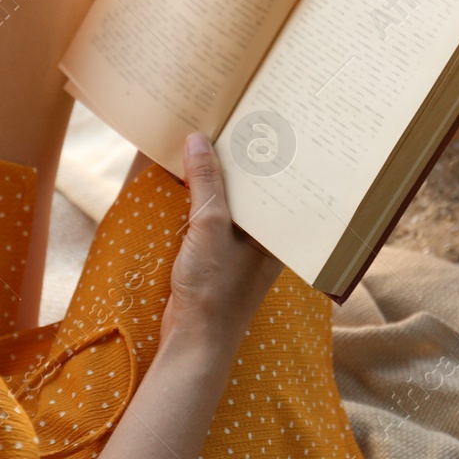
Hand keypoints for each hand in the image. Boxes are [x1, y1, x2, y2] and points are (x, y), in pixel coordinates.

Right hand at [161, 132, 281, 351]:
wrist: (194, 340)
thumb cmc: (215, 287)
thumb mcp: (210, 226)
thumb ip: (206, 182)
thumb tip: (198, 139)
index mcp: (274, 230)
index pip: (273, 180)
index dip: (261, 151)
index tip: (249, 119)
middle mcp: (263, 237)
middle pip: (249, 188)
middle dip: (232, 159)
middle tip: (219, 120)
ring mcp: (239, 248)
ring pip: (228, 202)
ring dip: (212, 177)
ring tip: (199, 140)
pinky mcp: (216, 257)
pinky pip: (210, 217)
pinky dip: (198, 197)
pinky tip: (183, 178)